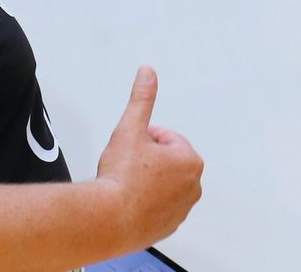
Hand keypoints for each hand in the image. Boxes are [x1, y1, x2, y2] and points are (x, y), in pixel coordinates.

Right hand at [95, 66, 203, 247]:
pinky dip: (145, 202)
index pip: (166, 138)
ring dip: (146, 180)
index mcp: (190, 162)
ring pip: (161, 183)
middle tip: (127, 168)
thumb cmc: (121, 179)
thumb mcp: (130, 129)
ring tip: (127, 185)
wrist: (107, 219)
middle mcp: (192, 187)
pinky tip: (128, 201)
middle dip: (147, 160)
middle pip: (166, 161)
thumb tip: (148, 73)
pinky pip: (157, 206)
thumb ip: (142, 99)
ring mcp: (182, 209)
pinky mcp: (169, 226)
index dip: (144, 140)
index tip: (131, 151)